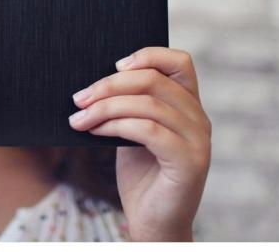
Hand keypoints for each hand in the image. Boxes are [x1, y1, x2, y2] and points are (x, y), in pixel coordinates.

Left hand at [68, 47, 210, 240]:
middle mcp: (199, 119)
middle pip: (154, 80)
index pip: (179, 62)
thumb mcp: (132, 131)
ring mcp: (198, 140)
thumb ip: (127, 106)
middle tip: (79, 97)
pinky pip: (148, 130)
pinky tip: (95, 131)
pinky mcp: (190, 161)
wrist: (153, 223)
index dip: (147, 55)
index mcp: (189, 106)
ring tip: (79, 118)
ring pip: (148, 104)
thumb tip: (93, 82)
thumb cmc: (141, 176)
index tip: (114, 65)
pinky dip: (116, 125)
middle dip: (109, 85)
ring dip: (105, 107)